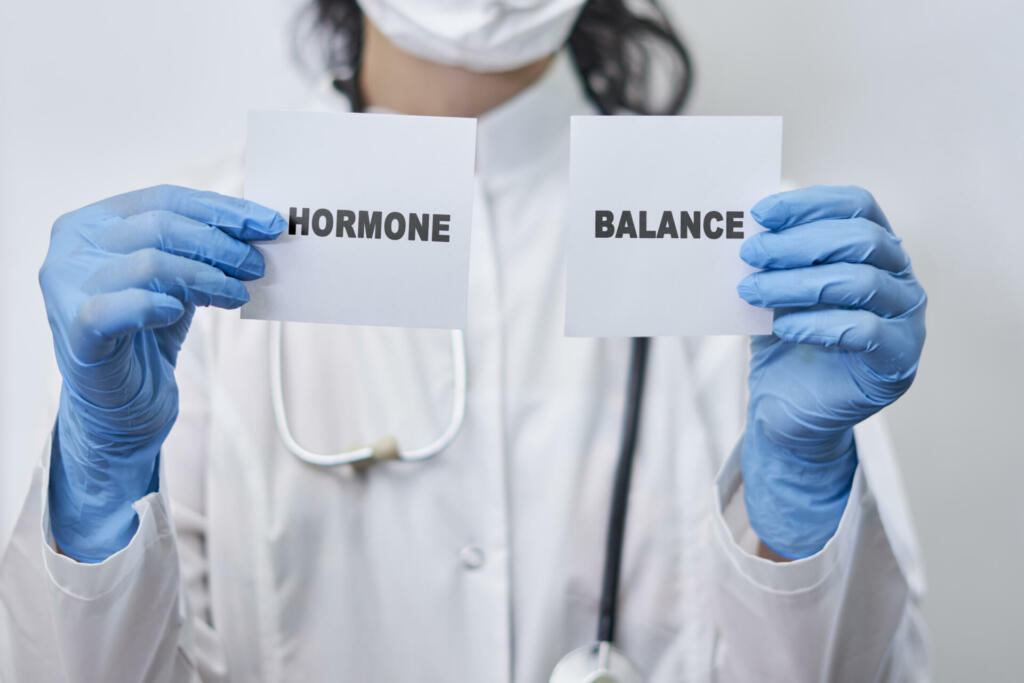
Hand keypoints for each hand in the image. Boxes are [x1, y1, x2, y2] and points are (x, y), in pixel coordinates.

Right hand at [39, 185, 284, 561]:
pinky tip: (179, 312)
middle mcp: (71, 248)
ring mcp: (66, 289)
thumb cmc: (147, 336)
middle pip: (161, 225)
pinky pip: (116, 308)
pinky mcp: (75, 333)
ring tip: (238, 293)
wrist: (121, 409)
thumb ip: (201, 250)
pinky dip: (155, 305)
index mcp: (93, 222)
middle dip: (221, 244)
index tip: (269, 223)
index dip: (223, 210)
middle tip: (258, 265)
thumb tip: (258, 227)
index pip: (166, 198)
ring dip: (207, 276)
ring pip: (149, 262)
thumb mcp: (176, 281)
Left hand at [736, 186, 925, 558]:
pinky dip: (817, 324)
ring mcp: (906, 318)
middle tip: (750, 254)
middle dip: (798, 243)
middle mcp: (899, 277)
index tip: (761, 213)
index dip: (810, 203)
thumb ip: (773, 259)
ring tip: (752, 292)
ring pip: (862, 282)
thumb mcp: (775, 290)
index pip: (857, 206)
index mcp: (874, 249)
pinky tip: (782, 327)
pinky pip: (864, 330)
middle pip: (861, 239)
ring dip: (798, 283)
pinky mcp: (898, 359)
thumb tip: (746, 226)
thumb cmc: (785, 342)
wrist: (788, 409)